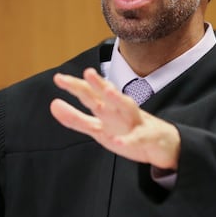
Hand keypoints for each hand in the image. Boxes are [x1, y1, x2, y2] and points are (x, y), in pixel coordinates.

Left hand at [50, 68, 179, 169]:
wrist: (162, 144)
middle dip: (97, 84)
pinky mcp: (145, 139)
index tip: (58, 78)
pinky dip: (128, 140)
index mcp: (108, 107)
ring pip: (127, 108)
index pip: (91, 93)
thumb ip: (75, 118)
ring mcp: (134, 122)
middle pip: (107, 96)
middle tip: (87, 72)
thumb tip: (52, 104)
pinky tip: (118, 143)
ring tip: (108, 91)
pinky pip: (137, 139)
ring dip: (118, 99)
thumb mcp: (98, 127)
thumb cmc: (126, 130)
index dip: (76, 86)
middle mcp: (120, 110)